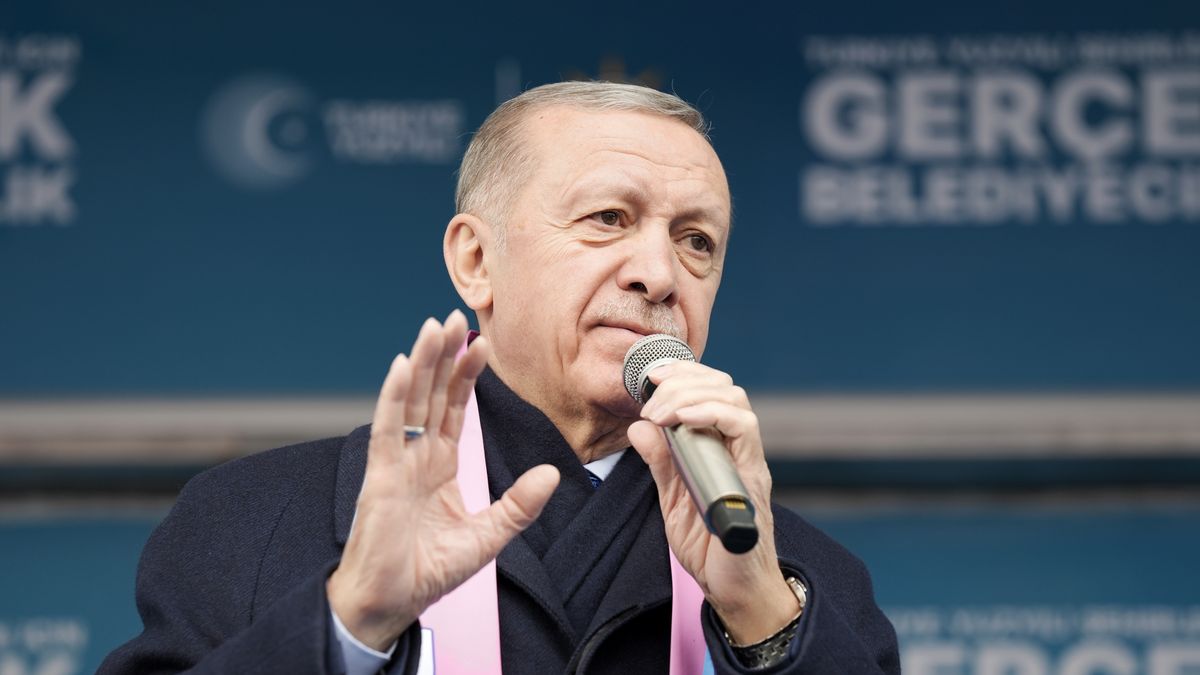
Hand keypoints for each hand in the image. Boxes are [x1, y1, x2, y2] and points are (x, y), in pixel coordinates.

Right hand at [327, 311, 559, 649]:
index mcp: (439, 465)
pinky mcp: (380, 477)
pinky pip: (388, 429)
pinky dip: (394, 396)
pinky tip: (403, 366)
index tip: (481, 342)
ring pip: (410, 400)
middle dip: (443, 355)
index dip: (466, 375)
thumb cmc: (426, 571)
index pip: (453, 408)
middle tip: (455, 316)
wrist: (389, 603)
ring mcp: (396, 462)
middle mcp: (417, 456)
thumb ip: (519, 506)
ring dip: (421, 363)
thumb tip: (553, 474)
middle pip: (431, 393)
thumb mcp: (487, 537)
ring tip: (433, 327)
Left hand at [626, 361, 798, 644]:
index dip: (683, 373)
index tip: (650, 377)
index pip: (712, 390)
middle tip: (650, 397)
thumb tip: (638, 427)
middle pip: (724, 386)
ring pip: (735, 399)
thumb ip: (660, 462)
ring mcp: (748, 461)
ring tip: (661, 409)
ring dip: (691, 393)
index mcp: (721, 448)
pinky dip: (710, 414)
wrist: (733, 590)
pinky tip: (682, 418)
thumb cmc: (709, 547)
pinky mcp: (752, 479)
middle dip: (682, 379)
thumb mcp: (672, 498)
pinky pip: (744, 430)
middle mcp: (739, 449)